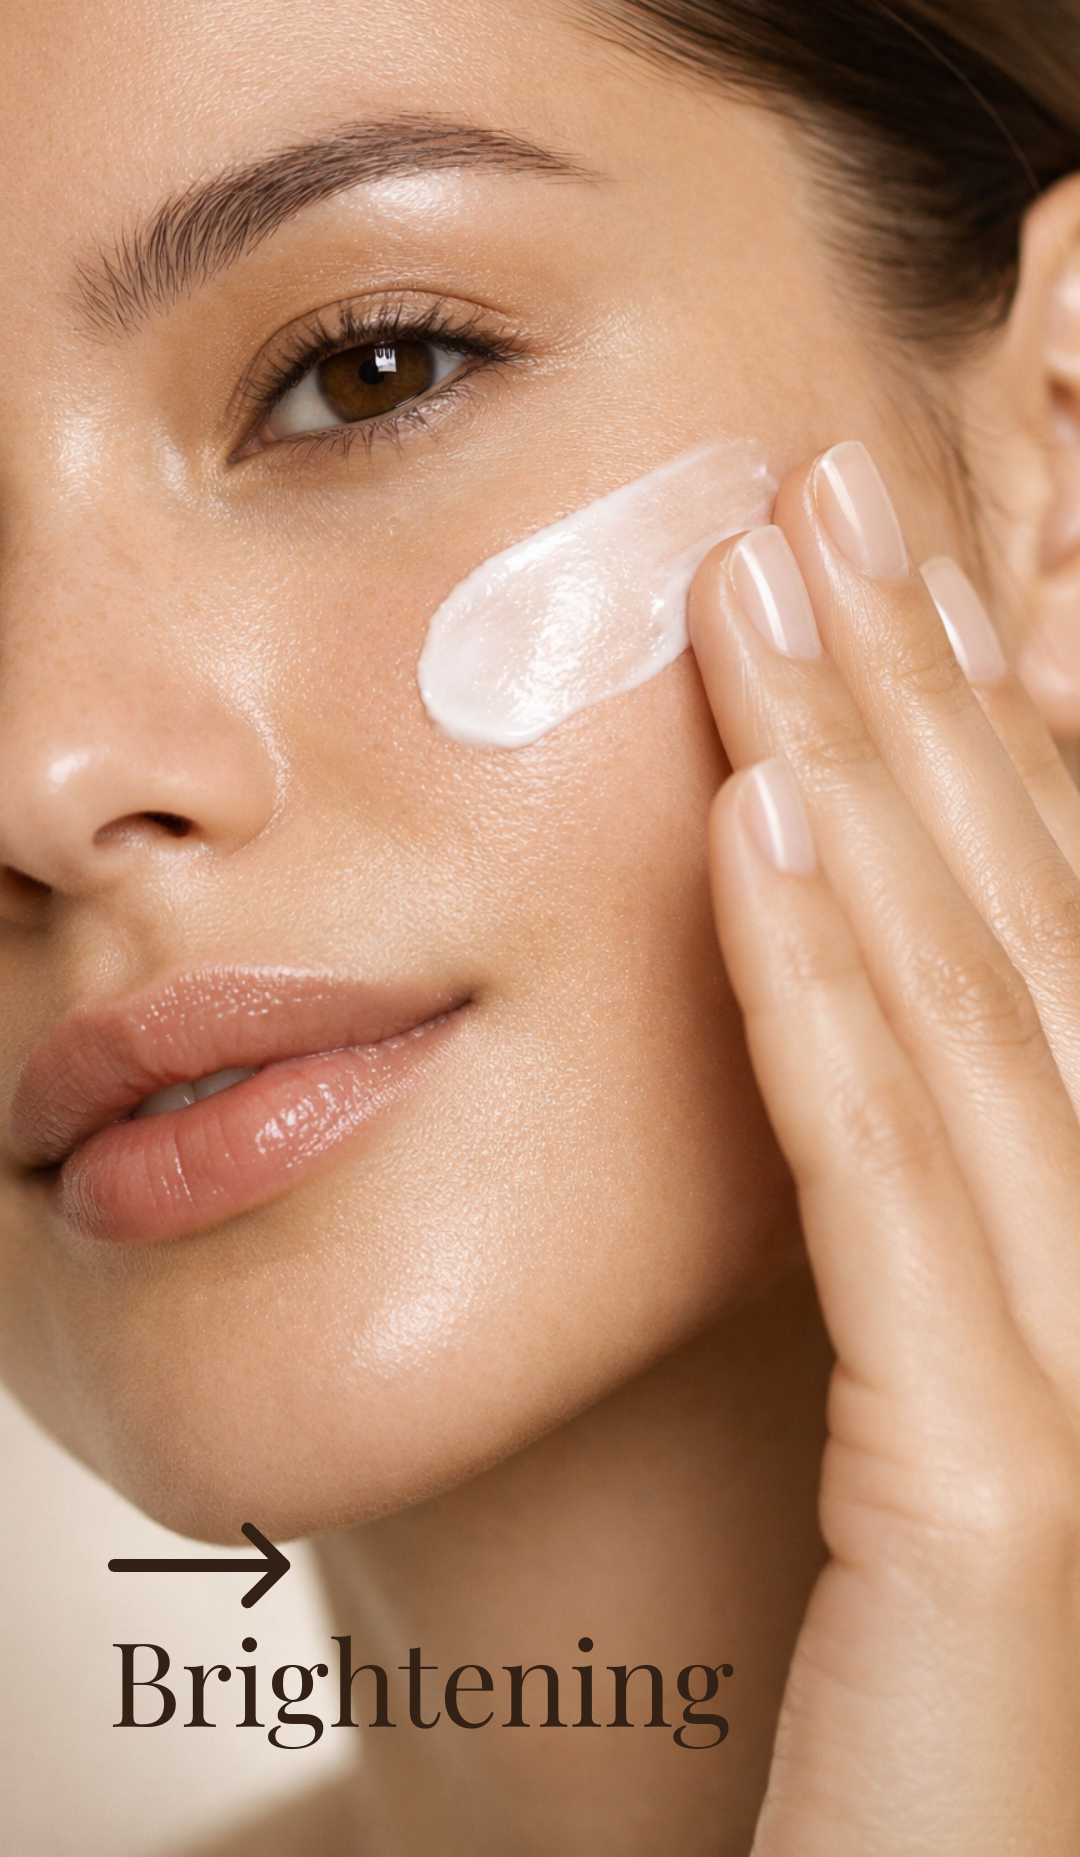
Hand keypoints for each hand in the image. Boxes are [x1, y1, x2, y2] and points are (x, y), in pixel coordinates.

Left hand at [688, 441, 1079, 1855]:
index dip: (995, 720)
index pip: (1062, 925)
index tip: (900, 558)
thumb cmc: (924, 1697)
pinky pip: (894, 1199)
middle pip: (1032, 923)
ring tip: (771, 591)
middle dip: (933, 690)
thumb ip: (926, 1194)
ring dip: (866, 781)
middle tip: (829, 491)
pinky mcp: (1005, 1503)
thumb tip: (845, 987)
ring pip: (971, 1013)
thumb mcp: (939, 1390)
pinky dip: (824, 1003)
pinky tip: (750, 839)